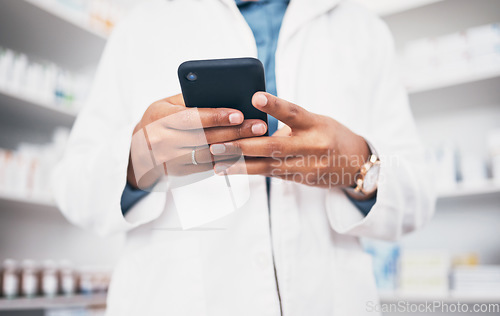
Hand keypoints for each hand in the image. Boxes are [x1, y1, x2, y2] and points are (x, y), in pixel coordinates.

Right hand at [128, 94, 267, 188]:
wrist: (137, 152)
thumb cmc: (158, 120)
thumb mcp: (166, 105)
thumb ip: (189, 99)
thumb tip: (222, 92)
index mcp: (160, 118)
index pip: (192, 117)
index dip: (216, 116)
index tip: (238, 113)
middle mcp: (163, 141)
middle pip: (205, 137)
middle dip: (235, 132)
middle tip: (259, 126)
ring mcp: (171, 160)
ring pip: (210, 154)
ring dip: (237, 147)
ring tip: (258, 139)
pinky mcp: (181, 172)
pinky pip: (209, 166)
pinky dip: (229, 159)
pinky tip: (246, 152)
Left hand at [210, 93, 369, 188]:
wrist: (356, 163)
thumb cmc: (328, 134)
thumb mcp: (315, 122)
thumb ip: (289, 123)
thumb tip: (252, 123)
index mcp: (316, 124)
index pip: (294, 112)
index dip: (274, 105)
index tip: (255, 97)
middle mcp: (313, 146)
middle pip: (274, 146)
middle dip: (242, 146)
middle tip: (216, 144)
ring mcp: (308, 166)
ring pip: (269, 166)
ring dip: (240, 165)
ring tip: (217, 163)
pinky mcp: (302, 180)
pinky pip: (273, 175)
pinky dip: (251, 171)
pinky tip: (232, 169)